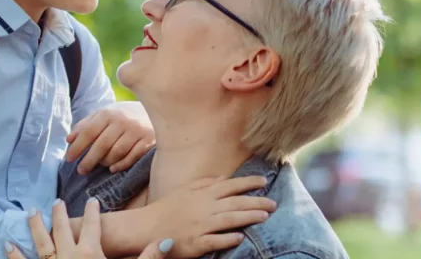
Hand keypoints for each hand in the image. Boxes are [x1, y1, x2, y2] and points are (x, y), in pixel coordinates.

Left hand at [5, 198, 174, 258]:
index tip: (93, 200)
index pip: (94, 227)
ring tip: (32, 211)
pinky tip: (7, 244)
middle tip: (56, 201)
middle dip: (60, 214)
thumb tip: (165, 241)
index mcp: (91, 255)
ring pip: (41, 242)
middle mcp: (68, 257)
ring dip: (36, 226)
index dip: (94, 213)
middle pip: (64, 229)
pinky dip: (14, 254)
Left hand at [66, 102, 154, 174]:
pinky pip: (132, 158)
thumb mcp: (104, 114)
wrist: (154, 108)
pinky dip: (121, 165)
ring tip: (99, 165)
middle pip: (102, 145)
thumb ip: (86, 125)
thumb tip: (69, 139)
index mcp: (109, 113)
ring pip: (116, 153)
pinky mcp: (149, 142)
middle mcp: (123, 121)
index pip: (89, 131)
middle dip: (89, 160)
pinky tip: (113, 168)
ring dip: (105, 162)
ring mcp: (137, 132)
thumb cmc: (123, 115)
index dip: (77, 146)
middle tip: (80, 170)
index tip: (69, 158)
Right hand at [139, 175, 276, 257]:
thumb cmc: (166, 209)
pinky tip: (240, 237)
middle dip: (256, 202)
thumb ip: (204, 183)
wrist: (146, 228)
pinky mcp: (196, 243)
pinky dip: (228, 238)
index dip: (248, 183)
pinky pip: (215, 240)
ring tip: (265, 217)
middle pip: (235, 203)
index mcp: (201, 194)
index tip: (264, 181)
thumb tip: (223, 178)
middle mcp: (203, 208)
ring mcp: (200, 226)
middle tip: (274, 203)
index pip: (229, 186)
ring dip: (248, 217)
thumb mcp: (184, 190)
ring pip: (229, 220)